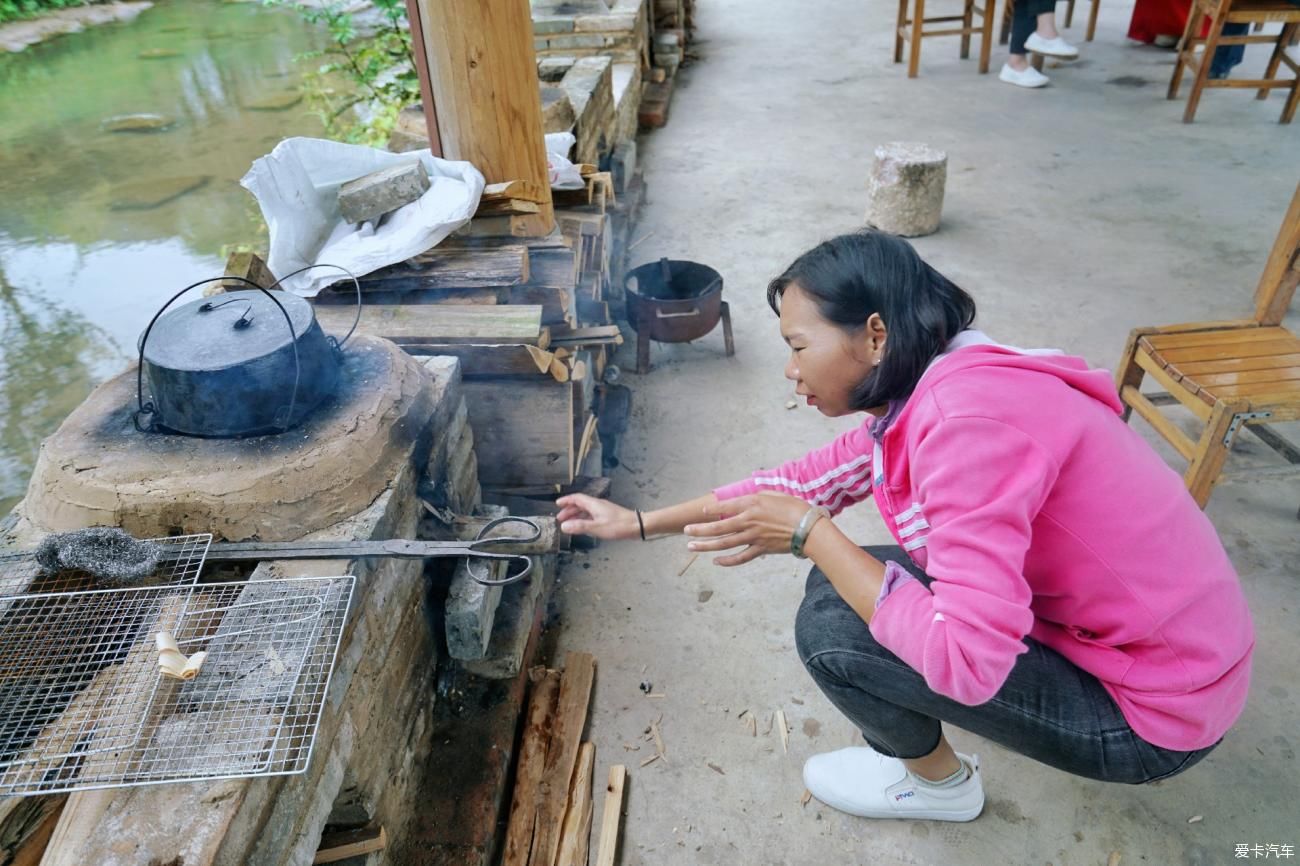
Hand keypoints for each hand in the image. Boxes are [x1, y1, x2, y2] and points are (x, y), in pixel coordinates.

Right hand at [556, 493, 639, 539]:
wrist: (637, 526)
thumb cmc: (619, 526)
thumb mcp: (596, 527)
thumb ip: (580, 526)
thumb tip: (564, 526)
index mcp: (594, 504)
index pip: (576, 498)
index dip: (566, 501)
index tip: (557, 504)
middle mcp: (598, 505)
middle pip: (580, 504)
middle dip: (569, 510)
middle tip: (560, 518)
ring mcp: (603, 510)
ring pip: (586, 511)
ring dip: (576, 516)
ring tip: (569, 523)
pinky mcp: (608, 516)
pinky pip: (592, 515)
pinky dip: (584, 520)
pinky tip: (583, 527)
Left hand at [683, 493, 818, 566]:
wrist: (810, 528)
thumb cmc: (795, 508)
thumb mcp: (774, 494)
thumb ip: (757, 496)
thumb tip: (746, 499)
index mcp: (752, 504)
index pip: (725, 507)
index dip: (711, 510)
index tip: (701, 512)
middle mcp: (749, 520)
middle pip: (719, 527)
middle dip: (699, 529)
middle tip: (685, 531)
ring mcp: (753, 537)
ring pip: (724, 543)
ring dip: (706, 545)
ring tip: (691, 546)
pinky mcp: (760, 549)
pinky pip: (740, 557)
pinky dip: (727, 561)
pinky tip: (716, 561)